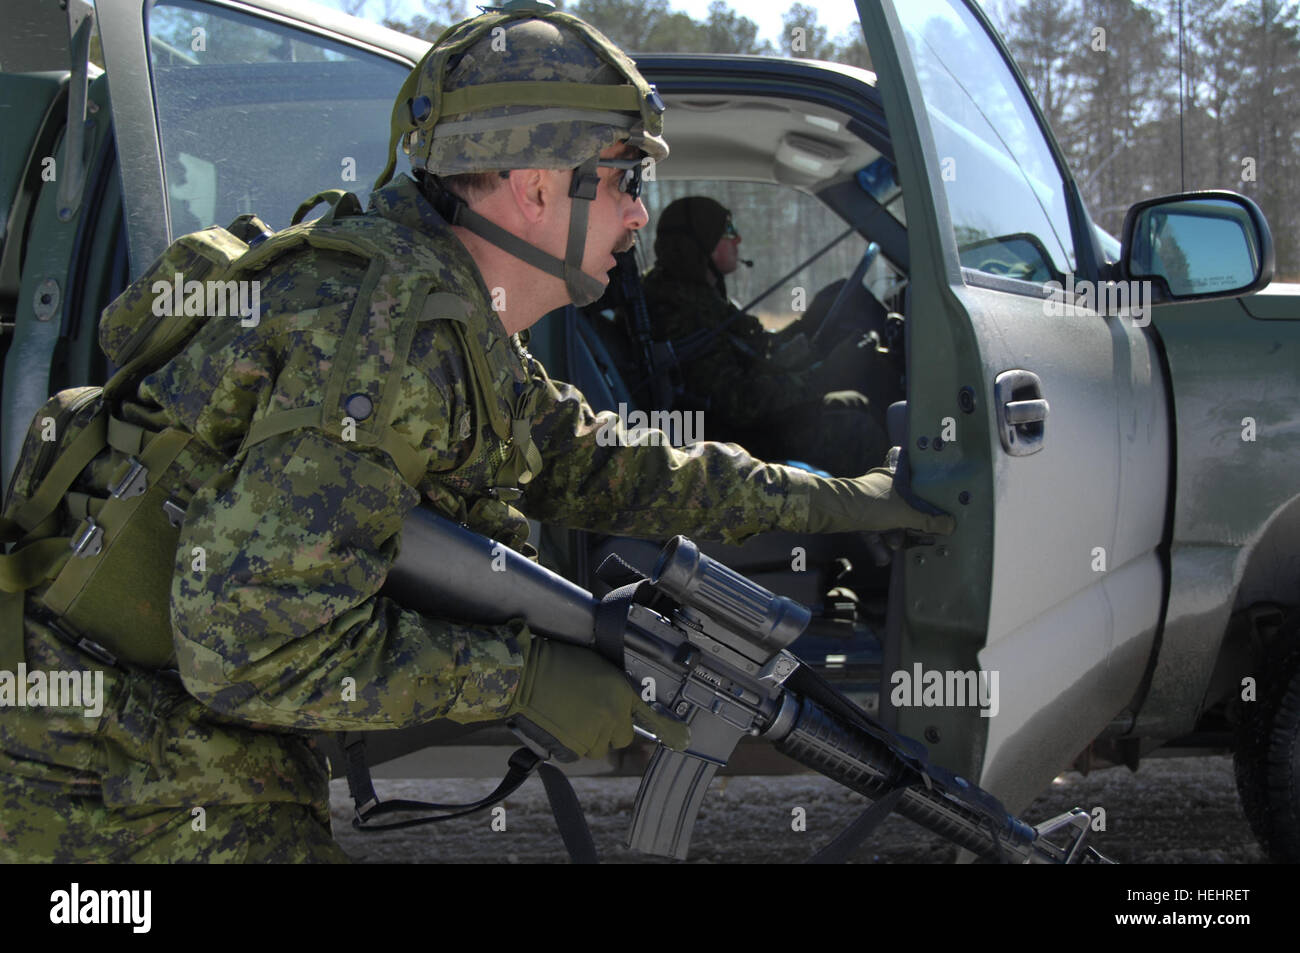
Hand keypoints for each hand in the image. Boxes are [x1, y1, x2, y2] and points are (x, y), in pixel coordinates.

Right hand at [507, 636, 689, 759]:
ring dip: (594, 736)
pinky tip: (564, 723)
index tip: (681, 739)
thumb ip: (617, 688)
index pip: (651, 715)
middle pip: (624, 736)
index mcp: (620, 692)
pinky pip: (582, 751)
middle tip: (594, 711)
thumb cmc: (558, 662)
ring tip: (575, 715)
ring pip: (602, 746)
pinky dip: (576, 742)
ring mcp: (592, 733)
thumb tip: (626, 703)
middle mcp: (611, 715)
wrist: (527, 675)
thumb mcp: (598, 666)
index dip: (668, 730)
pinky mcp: (574, 746)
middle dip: (612, 728)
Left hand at [805, 467, 955, 534]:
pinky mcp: (857, 515)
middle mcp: (883, 486)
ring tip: (893, 548)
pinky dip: (878, 544)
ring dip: (892, 537)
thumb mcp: (906, 513)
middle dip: (908, 527)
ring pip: (887, 521)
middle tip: (916, 538)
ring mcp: (869, 501)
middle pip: (903, 508)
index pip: (917, 484)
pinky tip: (882, 559)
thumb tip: (951, 525)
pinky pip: (872, 531)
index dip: (926, 500)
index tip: (934, 515)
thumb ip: (928, 521)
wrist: (834, 511)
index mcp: (896, 476)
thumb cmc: (871, 504)